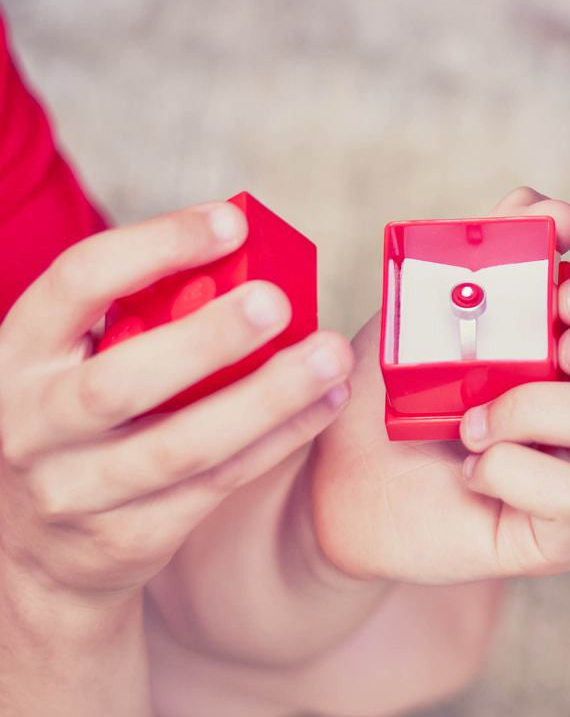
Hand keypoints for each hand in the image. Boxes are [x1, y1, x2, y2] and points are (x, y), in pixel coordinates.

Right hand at [0, 202, 352, 604]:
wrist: (33, 554)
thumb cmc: (76, 418)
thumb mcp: (74, 359)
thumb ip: (136, 313)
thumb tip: (244, 245)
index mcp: (19, 355)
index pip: (78, 282)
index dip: (157, 246)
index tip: (233, 222)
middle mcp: (34, 426)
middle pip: (120, 382)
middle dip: (205, 339)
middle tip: (277, 301)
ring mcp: (77, 492)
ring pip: (182, 447)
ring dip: (268, 398)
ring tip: (330, 357)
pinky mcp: (131, 539)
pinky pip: (219, 482)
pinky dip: (280, 439)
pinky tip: (327, 403)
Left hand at [310, 187, 569, 584]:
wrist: (344, 465)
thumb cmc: (401, 377)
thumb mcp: (441, 294)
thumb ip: (500, 244)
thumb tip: (560, 213)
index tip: (566, 294)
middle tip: (556, 344)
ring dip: (536, 402)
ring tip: (473, 414)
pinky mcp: (559, 533)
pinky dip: (505, 464)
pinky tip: (468, 463)